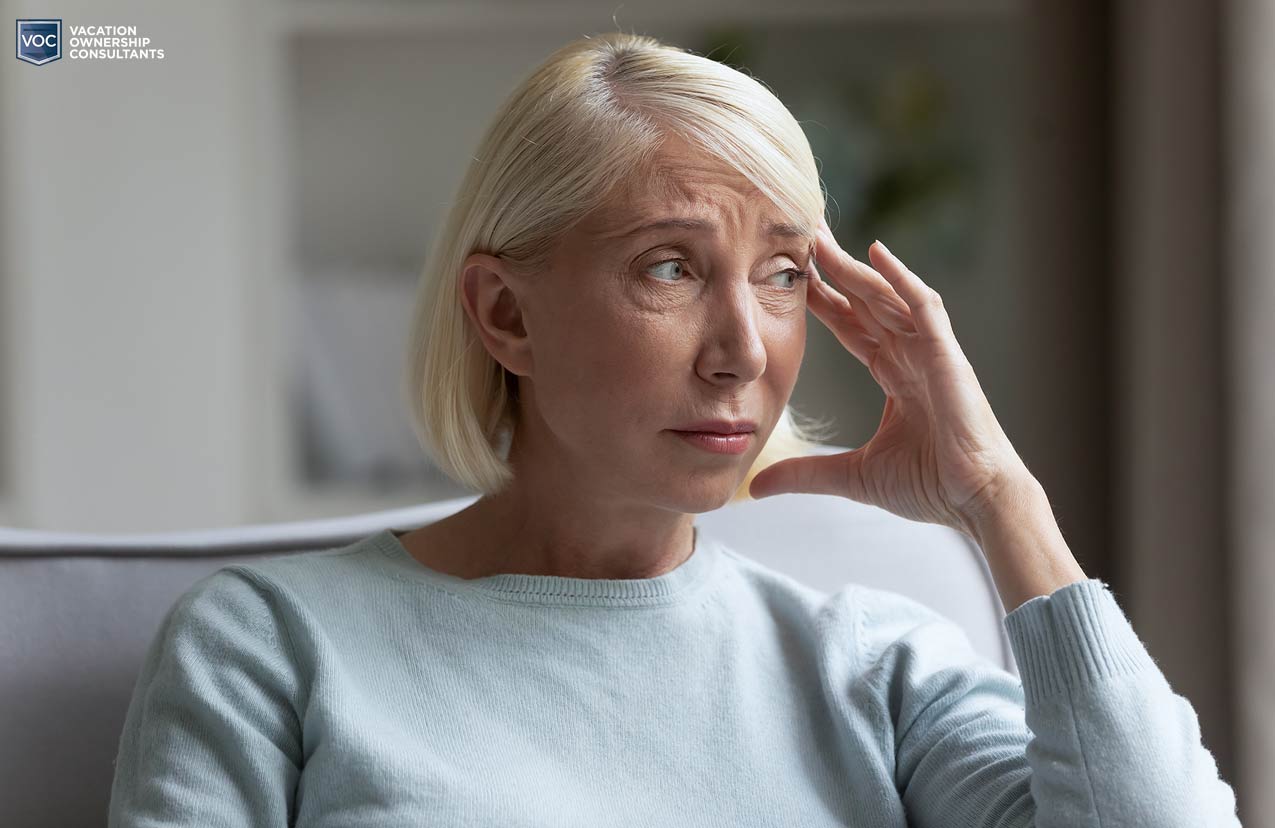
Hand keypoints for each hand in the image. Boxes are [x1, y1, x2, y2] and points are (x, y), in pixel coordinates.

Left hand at [749, 218, 1031, 536]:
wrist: (976, 502)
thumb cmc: (929, 486)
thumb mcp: (851, 476)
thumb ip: (804, 473)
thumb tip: (755, 485)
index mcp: (895, 375)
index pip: (850, 327)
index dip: (822, 300)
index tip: (789, 277)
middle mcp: (912, 355)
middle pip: (865, 301)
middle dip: (833, 269)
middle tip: (801, 235)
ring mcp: (931, 352)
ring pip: (886, 296)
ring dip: (854, 267)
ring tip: (820, 238)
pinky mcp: (947, 356)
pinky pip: (923, 306)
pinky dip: (901, 278)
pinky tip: (876, 253)